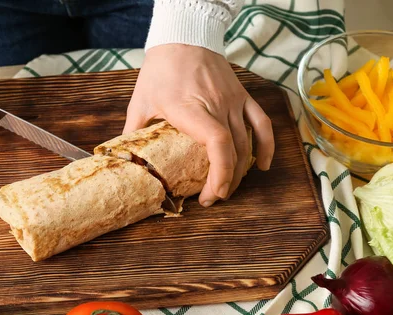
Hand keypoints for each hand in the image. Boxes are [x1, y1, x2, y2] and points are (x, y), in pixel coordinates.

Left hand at [124, 44, 274, 206]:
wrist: (184, 37)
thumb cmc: (160, 70)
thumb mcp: (140, 103)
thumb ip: (133, 134)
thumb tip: (126, 162)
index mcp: (191, 110)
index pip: (217, 144)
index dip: (220, 174)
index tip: (212, 194)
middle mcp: (217, 106)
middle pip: (234, 152)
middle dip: (225, 182)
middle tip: (212, 198)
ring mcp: (233, 101)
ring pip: (247, 143)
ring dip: (240, 172)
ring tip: (227, 189)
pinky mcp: (242, 96)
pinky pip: (262, 123)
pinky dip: (265, 146)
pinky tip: (261, 165)